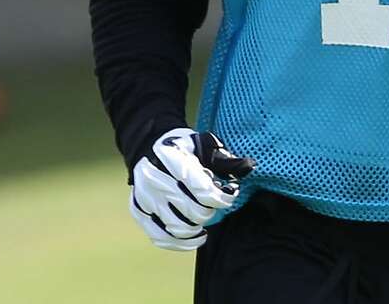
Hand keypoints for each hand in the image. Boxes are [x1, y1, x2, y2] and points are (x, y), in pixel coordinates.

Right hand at [130, 127, 254, 250]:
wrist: (149, 147)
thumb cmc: (184, 147)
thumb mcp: (204, 144)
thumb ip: (225, 159)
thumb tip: (250, 167)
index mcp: (169, 157)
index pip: (201, 188)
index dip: (221, 196)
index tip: (231, 192)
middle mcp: (152, 178)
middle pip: (191, 210)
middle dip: (210, 210)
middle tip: (216, 202)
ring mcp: (143, 197)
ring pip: (178, 227)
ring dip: (198, 226)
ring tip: (206, 215)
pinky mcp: (139, 212)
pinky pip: (161, 237)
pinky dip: (182, 243)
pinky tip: (198, 236)